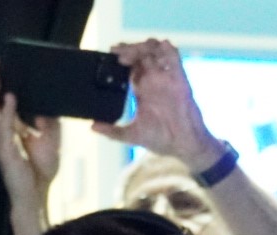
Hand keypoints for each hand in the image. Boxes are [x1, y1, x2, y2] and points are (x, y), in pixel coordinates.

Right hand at [0, 63, 60, 207]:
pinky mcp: (8, 151)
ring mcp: (1, 142)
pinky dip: (7, 111)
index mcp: (5, 130)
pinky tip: (12, 97)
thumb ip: (48, 123)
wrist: (38, 195)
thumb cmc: (39, 170)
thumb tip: (48, 105)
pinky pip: (4, 127)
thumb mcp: (49, 140)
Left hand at [90, 40, 226, 173]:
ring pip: (156, 51)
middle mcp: (154, 81)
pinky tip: (159, 48)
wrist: (184, 146)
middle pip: (141, 54)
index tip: (111, 55)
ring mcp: (166, 79)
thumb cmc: (161, 140)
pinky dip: (167, 49)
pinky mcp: (179, 80)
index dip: (121, 56)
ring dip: (144, 46)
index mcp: (142, 89)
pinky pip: (174, 58)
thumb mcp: (132, 136)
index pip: (130, 65)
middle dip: (130, 49)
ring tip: (131, 53)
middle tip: (118, 54)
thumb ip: (112, 132)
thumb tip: (92, 127)